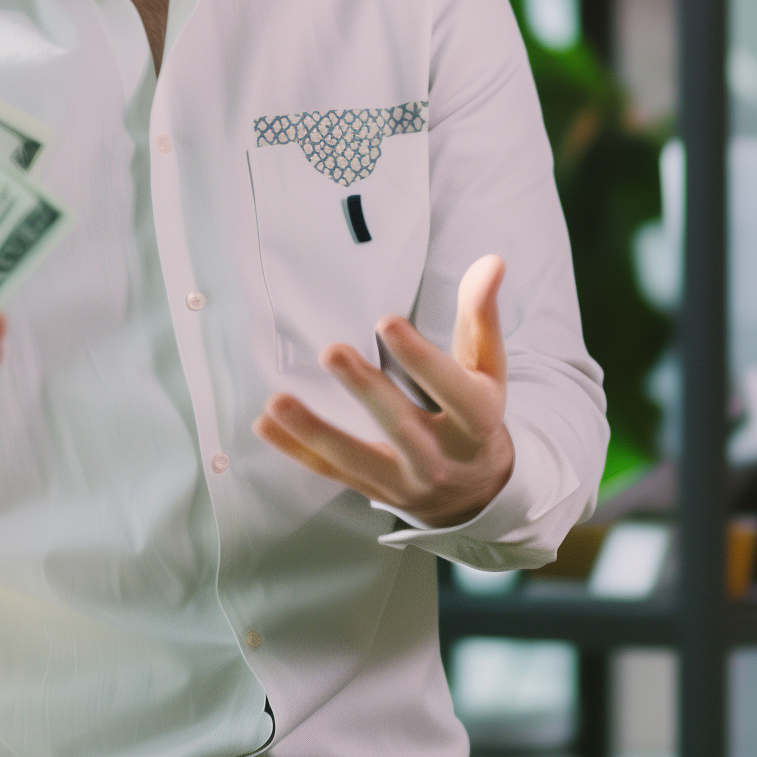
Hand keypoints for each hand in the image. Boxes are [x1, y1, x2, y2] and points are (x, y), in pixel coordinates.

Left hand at [254, 255, 514, 528]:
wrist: (478, 494)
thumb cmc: (478, 418)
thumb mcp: (488, 370)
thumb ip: (482, 315)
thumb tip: (491, 262)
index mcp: (477, 423)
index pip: (452, 391)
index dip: (421, 359)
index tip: (387, 322)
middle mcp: (442, 458)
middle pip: (401, 426)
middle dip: (366, 391)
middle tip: (332, 352)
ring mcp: (406, 481)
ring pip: (357, 459)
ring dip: (316, 431)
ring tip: (277, 401)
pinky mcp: (376, 490)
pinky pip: (332, 472)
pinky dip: (297, 450)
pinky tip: (266, 425)